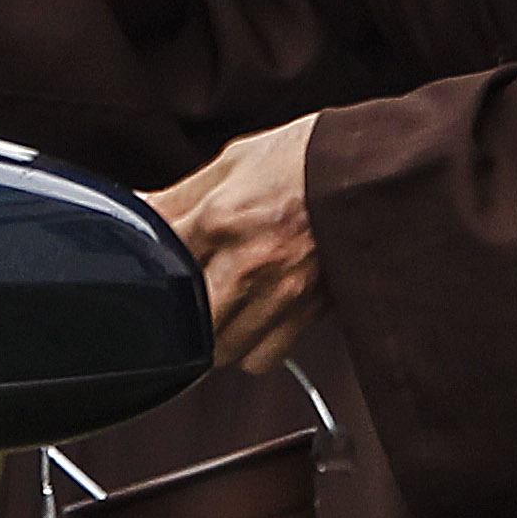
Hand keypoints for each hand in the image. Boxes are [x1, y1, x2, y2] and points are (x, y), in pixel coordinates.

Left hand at [150, 116, 326, 373]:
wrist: (378, 171)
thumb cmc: (308, 160)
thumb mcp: (234, 162)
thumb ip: (181, 195)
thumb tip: (137, 209)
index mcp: (222, 218)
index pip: (159, 261)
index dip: (149, 265)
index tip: (152, 264)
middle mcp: (248, 263)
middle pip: (185, 322)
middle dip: (181, 310)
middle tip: (188, 291)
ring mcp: (280, 294)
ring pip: (221, 350)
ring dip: (215, 334)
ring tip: (224, 304)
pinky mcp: (308, 314)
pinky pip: (262, 358)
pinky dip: (253, 346)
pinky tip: (255, 316)